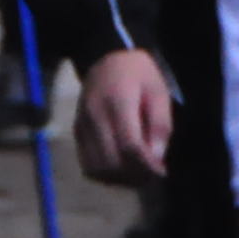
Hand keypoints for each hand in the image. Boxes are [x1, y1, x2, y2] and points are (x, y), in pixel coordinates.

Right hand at [73, 50, 173, 183]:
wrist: (106, 58)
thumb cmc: (139, 74)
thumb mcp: (158, 91)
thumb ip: (159, 124)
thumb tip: (156, 158)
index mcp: (118, 102)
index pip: (130, 145)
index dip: (147, 165)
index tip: (161, 172)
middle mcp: (95, 116)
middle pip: (112, 161)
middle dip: (134, 175)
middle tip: (152, 176)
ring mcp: (82, 125)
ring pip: (97, 168)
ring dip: (119, 179)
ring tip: (138, 175)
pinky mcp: (77, 132)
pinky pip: (87, 164)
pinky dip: (105, 174)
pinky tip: (121, 170)